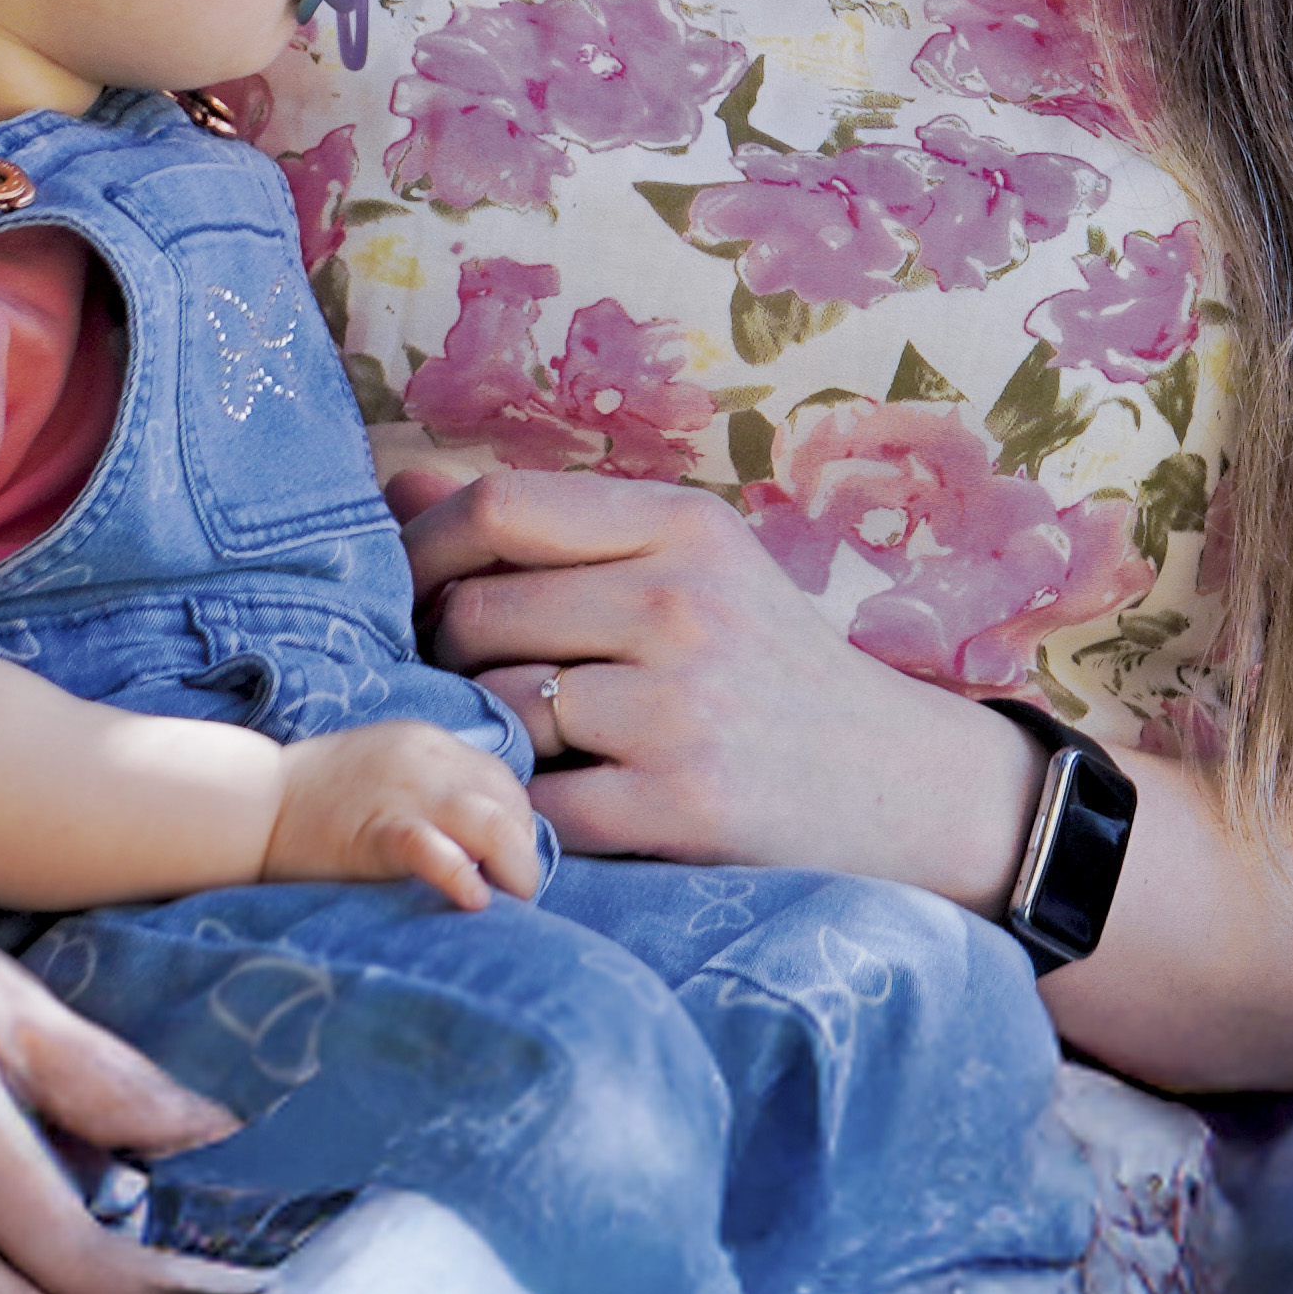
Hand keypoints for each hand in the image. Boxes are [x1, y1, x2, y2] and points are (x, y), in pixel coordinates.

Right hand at [265, 721, 547, 903]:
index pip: (502, 782)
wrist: (245, 802)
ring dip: (514, 865)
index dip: (516, 827)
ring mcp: (404, 790)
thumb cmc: (311, 800)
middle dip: (521, 851)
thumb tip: (473, 840)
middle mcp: (427, 758)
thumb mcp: (382, 772)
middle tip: (513, 893)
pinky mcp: (374, 829)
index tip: (506, 865)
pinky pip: (429, 845)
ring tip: (509, 901)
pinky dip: (459, 870)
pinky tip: (472, 898)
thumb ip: (426, 791)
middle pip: (507, 801)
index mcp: (429, 743)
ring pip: (490, 819)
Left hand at [394, 464, 1040, 904]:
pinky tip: (543, 804)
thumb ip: (547, 528)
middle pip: (476, 612)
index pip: (496, 507)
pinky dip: (517, 809)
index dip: (423, 550)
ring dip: (479, 735)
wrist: (897, 784)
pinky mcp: (677, 805)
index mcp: (683, 526)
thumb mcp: (685, 565)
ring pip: (496, 707)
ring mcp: (680, 707)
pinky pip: (534, 802)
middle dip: (438, 654)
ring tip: (508, 743)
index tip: (412, 592)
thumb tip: (395, 484)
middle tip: (452, 683)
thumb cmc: (765, 666)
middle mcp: (682, 603)